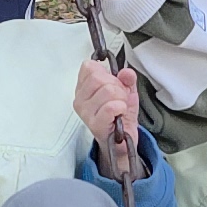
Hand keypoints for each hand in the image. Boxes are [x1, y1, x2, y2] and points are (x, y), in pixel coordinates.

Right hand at [74, 57, 143, 180]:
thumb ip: (127, 79)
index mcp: (83, 88)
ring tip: (120, 107)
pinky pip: (110, 107)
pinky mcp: (94, 124)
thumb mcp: (125, 91)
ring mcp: (85, 112)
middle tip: (120, 97)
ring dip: (121, 98)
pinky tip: (120, 113)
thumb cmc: (119, 115)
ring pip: (107, 90)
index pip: (89, 67)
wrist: (121, 140)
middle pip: (98, 77)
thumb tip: (127, 73)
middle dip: (116, 85)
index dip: (107, 73)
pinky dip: (121, 107)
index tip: (113, 83)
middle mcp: (80, 99)